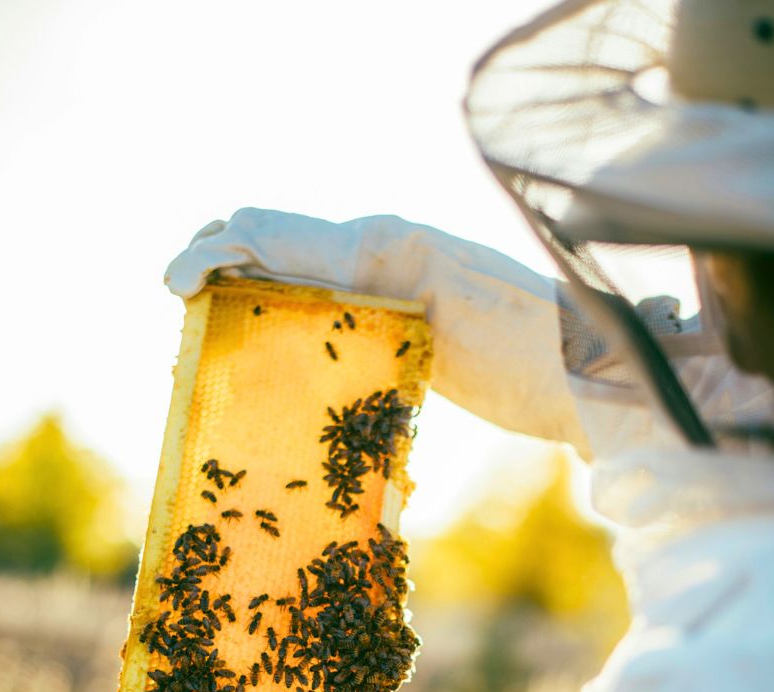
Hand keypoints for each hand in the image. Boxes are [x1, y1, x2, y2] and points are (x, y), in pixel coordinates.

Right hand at [164, 210, 582, 447]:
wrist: (598, 379)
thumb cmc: (539, 346)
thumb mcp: (452, 293)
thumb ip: (377, 258)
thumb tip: (285, 241)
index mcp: (384, 242)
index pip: (276, 231)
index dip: (216, 251)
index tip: (175, 288)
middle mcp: (382, 257)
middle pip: (276, 248)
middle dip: (219, 266)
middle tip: (182, 310)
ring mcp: (392, 294)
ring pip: (295, 281)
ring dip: (244, 296)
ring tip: (204, 330)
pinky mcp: (404, 333)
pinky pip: (325, 316)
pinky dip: (282, 325)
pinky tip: (267, 357)